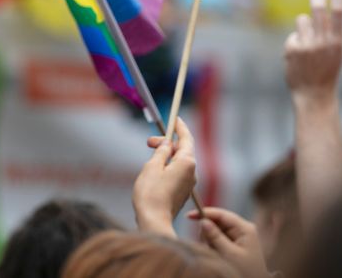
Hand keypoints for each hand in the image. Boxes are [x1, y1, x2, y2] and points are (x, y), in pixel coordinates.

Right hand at [132, 118, 195, 237]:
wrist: (154, 222)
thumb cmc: (151, 194)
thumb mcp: (152, 166)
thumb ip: (161, 152)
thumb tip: (167, 144)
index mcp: (187, 162)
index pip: (186, 138)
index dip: (180, 127)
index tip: (175, 118)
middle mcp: (192, 172)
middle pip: (182, 150)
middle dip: (167, 143)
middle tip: (149, 142)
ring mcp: (188, 183)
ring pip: (179, 162)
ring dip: (166, 155)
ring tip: (149, 156)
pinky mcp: (182, 192)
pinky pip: (178, 172)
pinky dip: (168, 166)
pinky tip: (155, 170)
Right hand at [189, 207, 268, 277]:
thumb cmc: (245, 272)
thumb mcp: (229, 254)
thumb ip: (215, 236)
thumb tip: (203, 221)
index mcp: (245, 228)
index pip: (222, 214)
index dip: (205, 213)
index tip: (188, 216)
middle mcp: (242, 229)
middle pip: (218, 222)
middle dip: (208, 232)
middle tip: (208, 247)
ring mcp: (238, 237)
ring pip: (216, 232)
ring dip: (210, 242)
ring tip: (215, 255)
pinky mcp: (234, 245)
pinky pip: (218, 241)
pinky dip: (213, 247)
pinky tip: (216, 256)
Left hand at [283, 0, 341, 105]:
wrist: (314, 95)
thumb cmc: (326, 71)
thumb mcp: (336, 51)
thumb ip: (330, 31)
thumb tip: (323, 4)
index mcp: (337, 41)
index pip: (337, 10)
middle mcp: (323, 42)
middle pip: (318, 9)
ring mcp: (307, 46)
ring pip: (302, 20)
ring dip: (303, 27)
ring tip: (307, 45)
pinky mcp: (292, 50)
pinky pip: (293, 36)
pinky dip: (295, 43)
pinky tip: (298, 58)